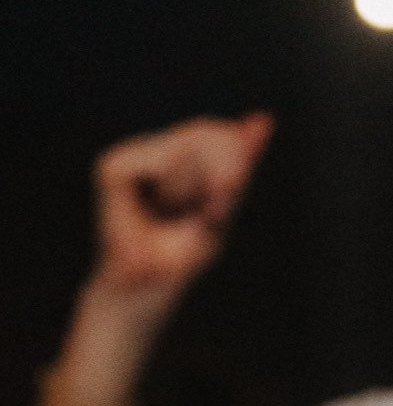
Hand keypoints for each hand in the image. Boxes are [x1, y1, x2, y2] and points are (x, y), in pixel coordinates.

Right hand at [89, 113, 272, 306]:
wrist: (150, 286)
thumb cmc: (184, 255)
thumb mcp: (224, 206)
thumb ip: (240, 164)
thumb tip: (264, 119)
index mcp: (183, 157)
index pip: (220, 133)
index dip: (234, 165)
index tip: (222, 207)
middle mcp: (156, 149)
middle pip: (205, 133)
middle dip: (216, 180)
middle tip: (199, 215)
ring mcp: (133, 155)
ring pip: (185, 146)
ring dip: (193, 190)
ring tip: (173, 218)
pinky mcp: (114, 166)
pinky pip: (162, 160)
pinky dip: (172, 188)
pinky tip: (157, 211)